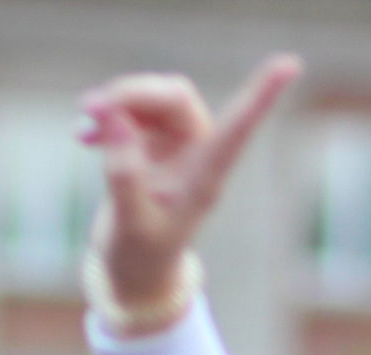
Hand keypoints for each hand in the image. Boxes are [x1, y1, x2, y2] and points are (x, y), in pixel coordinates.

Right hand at [79, 55, 299, 316]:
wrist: (133, 273)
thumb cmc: (141, 258)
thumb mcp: (130, 225)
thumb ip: (124, 176)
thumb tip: (115, 121)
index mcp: (206, 176)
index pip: (238, 129)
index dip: (261, 95)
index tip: (289, 65)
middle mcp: (195, 152)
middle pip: (174, 97)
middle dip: (133, 93)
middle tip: (90, 106)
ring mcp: (171, 145)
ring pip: (149, 98)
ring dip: (114, 104)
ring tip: (81, 126)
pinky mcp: (147, 143)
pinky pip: (128, 112)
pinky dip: (105, 118)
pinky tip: (82, 137)